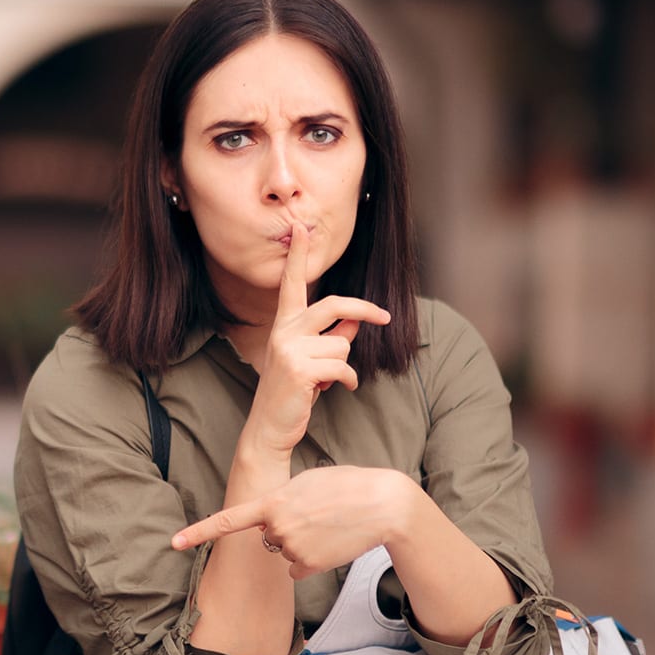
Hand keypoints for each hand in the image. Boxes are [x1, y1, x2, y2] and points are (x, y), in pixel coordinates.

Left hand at [171, 465, 418, 580]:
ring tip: (328, 526)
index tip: (174, 543)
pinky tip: (331, 544)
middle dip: (285, 530)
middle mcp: (277, 528)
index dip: (199, 533)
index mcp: (272, 502)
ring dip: (302, 544)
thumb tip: (271, 525)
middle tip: (315, 515)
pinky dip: (311, 561)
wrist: (382, 505)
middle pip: (268, 538)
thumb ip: (281, 500)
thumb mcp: (306, 482)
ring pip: (284, 554)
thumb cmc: (347, 486)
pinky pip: (298, 569)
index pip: (227, 520)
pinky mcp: (309, 567)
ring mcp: (292, 549)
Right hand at [243, 226, 388, 455]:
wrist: (270, 427)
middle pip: (334, 305)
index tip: (301, 227)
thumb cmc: (292, 393)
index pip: (292, 283)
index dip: (298, 255)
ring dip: (344, 367)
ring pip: (343, 345)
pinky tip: (333, 392)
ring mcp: (289, 349)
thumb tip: (356, 323)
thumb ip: (333, 337)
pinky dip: (347, 382)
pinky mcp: (300, 369)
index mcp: (284, 324)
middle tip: (385, 316)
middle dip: (364, 309)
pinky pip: (343, 367)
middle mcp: (284, 331)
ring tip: (327, 382)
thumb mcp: (312, 361)